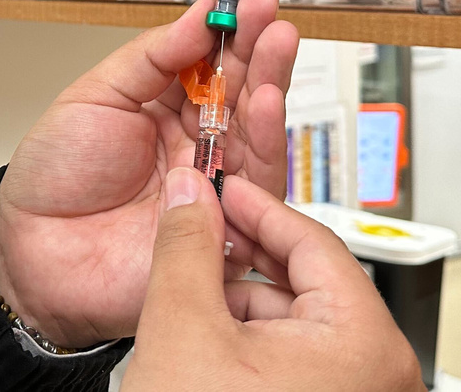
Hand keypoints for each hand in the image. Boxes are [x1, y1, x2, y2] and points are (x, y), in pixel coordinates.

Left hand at [0, 0, 298, 346]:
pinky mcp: (224, 225)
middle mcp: (195, 143)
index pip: (209, 62)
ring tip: (275, 44)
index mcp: (163, 109)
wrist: (33, 249)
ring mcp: (211, 183)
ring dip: (270, 84)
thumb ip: (150, 59)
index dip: (228, 31)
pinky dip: (264, 140)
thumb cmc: (54, 176)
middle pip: (241, 92)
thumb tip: (199, 15)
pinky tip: (265, 100)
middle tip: (270, 13)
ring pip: (257, 131)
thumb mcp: (94, 96)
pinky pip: (255, 184)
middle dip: (259, 49)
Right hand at [121, 168, 424, 390]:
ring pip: (295, 323)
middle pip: (305, 282)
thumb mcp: (182, 328)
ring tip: (186, 298)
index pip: (313, 241)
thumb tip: (190, 194)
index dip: (256, 207)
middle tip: (195, 235)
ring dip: (237, 302)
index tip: (221, 187)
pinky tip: (203, 341)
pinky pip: (293, 360)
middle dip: (240, 259)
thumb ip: (186, 248)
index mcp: (364, 345)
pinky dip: (247, 342)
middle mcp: (376, 376)